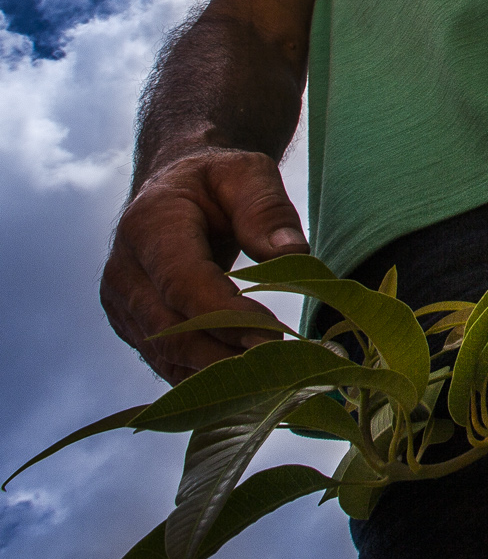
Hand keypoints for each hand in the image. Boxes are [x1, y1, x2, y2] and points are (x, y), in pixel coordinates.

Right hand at [101, 149, 308, 383]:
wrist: (174, 190)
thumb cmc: (216, 180)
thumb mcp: (247, 172)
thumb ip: (267, 208)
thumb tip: (293, 252)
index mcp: (149, 226)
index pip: (182, 282)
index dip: (225, 315)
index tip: (273, 336)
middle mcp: (124, 271)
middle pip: (170, 330)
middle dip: (225, 354)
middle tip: (284, 368)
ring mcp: (123, 305)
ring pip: (165, 357)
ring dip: (217, 376)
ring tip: (274, 380)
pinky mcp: (134, 328)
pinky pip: (166, 364)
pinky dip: (205, 380)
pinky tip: (249, 386)